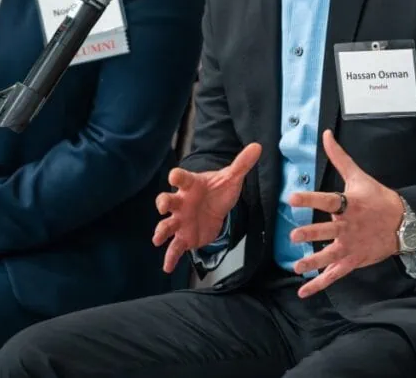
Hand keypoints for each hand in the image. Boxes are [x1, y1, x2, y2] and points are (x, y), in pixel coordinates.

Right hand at [153, 142, 261, 272]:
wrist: (216, 208)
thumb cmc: (218, 191)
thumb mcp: (231, 178)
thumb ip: (242, 164)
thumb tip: (258, 146)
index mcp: (191, 185)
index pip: (181, 178)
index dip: (177, 176)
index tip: (174, 176)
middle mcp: (181, 202)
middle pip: (167, 200)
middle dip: (162, 202)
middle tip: (162, 206)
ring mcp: (180, 220)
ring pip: (167, 225)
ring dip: (161, 231)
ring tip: (157, 239)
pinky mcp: (184, 236)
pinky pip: (175, 247)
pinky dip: (170, 258)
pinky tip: (167, 268)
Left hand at [288, 130, 403, 297]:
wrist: (404, 223)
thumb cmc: (377, 197)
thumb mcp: (358, 176)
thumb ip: (338, 157)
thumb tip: (325, 134)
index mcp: (349, 205)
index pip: (328, 200)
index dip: (310, 199)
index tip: (291, 198)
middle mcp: (349, 226)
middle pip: (328, 231)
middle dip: (311, 234)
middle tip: (294, 236)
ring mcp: (351, 246)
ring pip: (330, 256)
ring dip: (313, 262)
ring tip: (297, 266)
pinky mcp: (353, 261)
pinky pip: (334, 274)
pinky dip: (319, 284)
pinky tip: (303, 290)